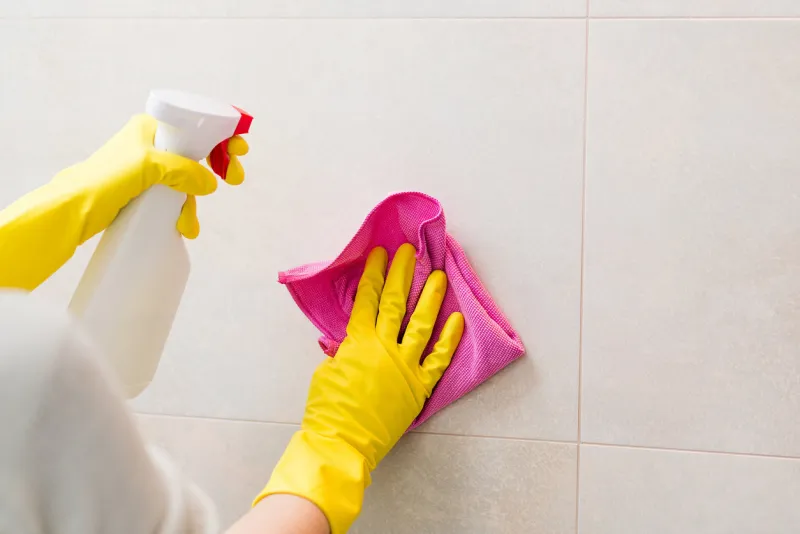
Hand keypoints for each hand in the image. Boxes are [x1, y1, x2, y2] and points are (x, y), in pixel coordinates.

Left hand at [54, 114, 247, 238]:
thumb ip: (184, 170)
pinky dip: (182, 211)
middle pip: (198, 152)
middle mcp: (152, 144)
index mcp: (151, 127)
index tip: (239, 148)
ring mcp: (149, 169)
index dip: (221, 134)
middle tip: (235, 179)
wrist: (74, 208)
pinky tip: (184, 226)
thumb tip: (210, 183)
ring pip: (188, 180)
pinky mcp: (145, 191)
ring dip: (193, 201)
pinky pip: (175, 197)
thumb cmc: (105, 178)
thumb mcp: (150, 167)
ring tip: (189, 222)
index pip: (196, 124)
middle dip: (217, 168)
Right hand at [254, 244, 463, 533]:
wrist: (341, 442)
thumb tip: (350, 343)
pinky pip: (438, 359)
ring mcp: (404, 365)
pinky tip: (458, 320)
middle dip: (401, 273)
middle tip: (409, 251)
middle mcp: (383, 347)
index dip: (373, 274)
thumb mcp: (327, 371)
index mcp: (357, 342)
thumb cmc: (327, 409)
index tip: (379, 254)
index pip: (367, 299)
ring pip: (421, 323)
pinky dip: (449, 340)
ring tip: (439, 275)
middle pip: (394, 302)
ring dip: (430, 297)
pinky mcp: (419, 386)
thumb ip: (343, 352)